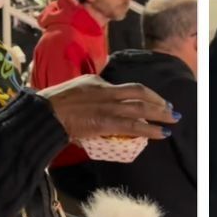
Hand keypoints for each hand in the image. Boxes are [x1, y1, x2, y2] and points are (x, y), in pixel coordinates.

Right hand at [38, 75, 177, 140]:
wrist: (45, 112)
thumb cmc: (54, 104)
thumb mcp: (76, 90)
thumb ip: (90, 93)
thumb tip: (99, 102)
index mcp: (99, 82)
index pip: (127, 87)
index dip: (144, 94)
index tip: (154, 100)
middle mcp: (106, 90)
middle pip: (139, 92)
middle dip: (158, 100)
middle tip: (171, 108)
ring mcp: (107, 106)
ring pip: (140, 108)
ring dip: (159, 114)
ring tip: (171, 120)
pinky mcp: (105, 122)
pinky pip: (132, 125)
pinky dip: (149, 129)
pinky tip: (160, 133)